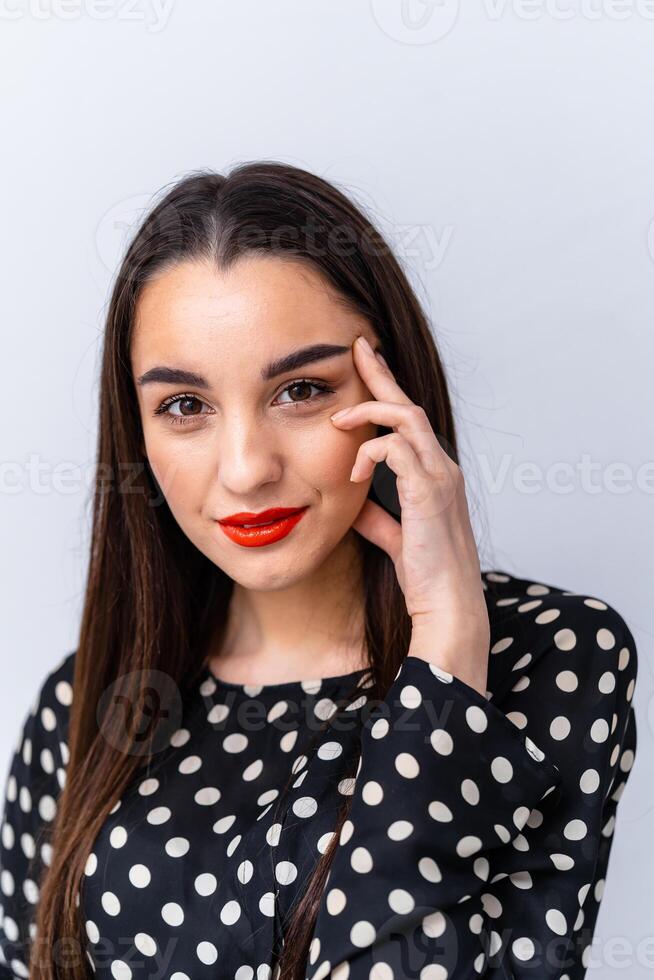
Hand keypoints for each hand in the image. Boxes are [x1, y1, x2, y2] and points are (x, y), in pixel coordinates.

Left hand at [330, 334, 489, 695]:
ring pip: (407, 419)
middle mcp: (442, 467)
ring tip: (340, 418)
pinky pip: (398, 451)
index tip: (364, 364)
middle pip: (409, 405)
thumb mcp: (391, 536)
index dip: (386, 391)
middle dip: (382, 374)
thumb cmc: (425, 575)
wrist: (447, 604)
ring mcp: (440, 477)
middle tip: (357, 347)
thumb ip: (374, 514)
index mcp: (434, 474)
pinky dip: (371, 452)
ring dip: (371, 411)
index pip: (408, 422)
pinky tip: (353, 470)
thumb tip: (351, 500)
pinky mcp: (430, 492)